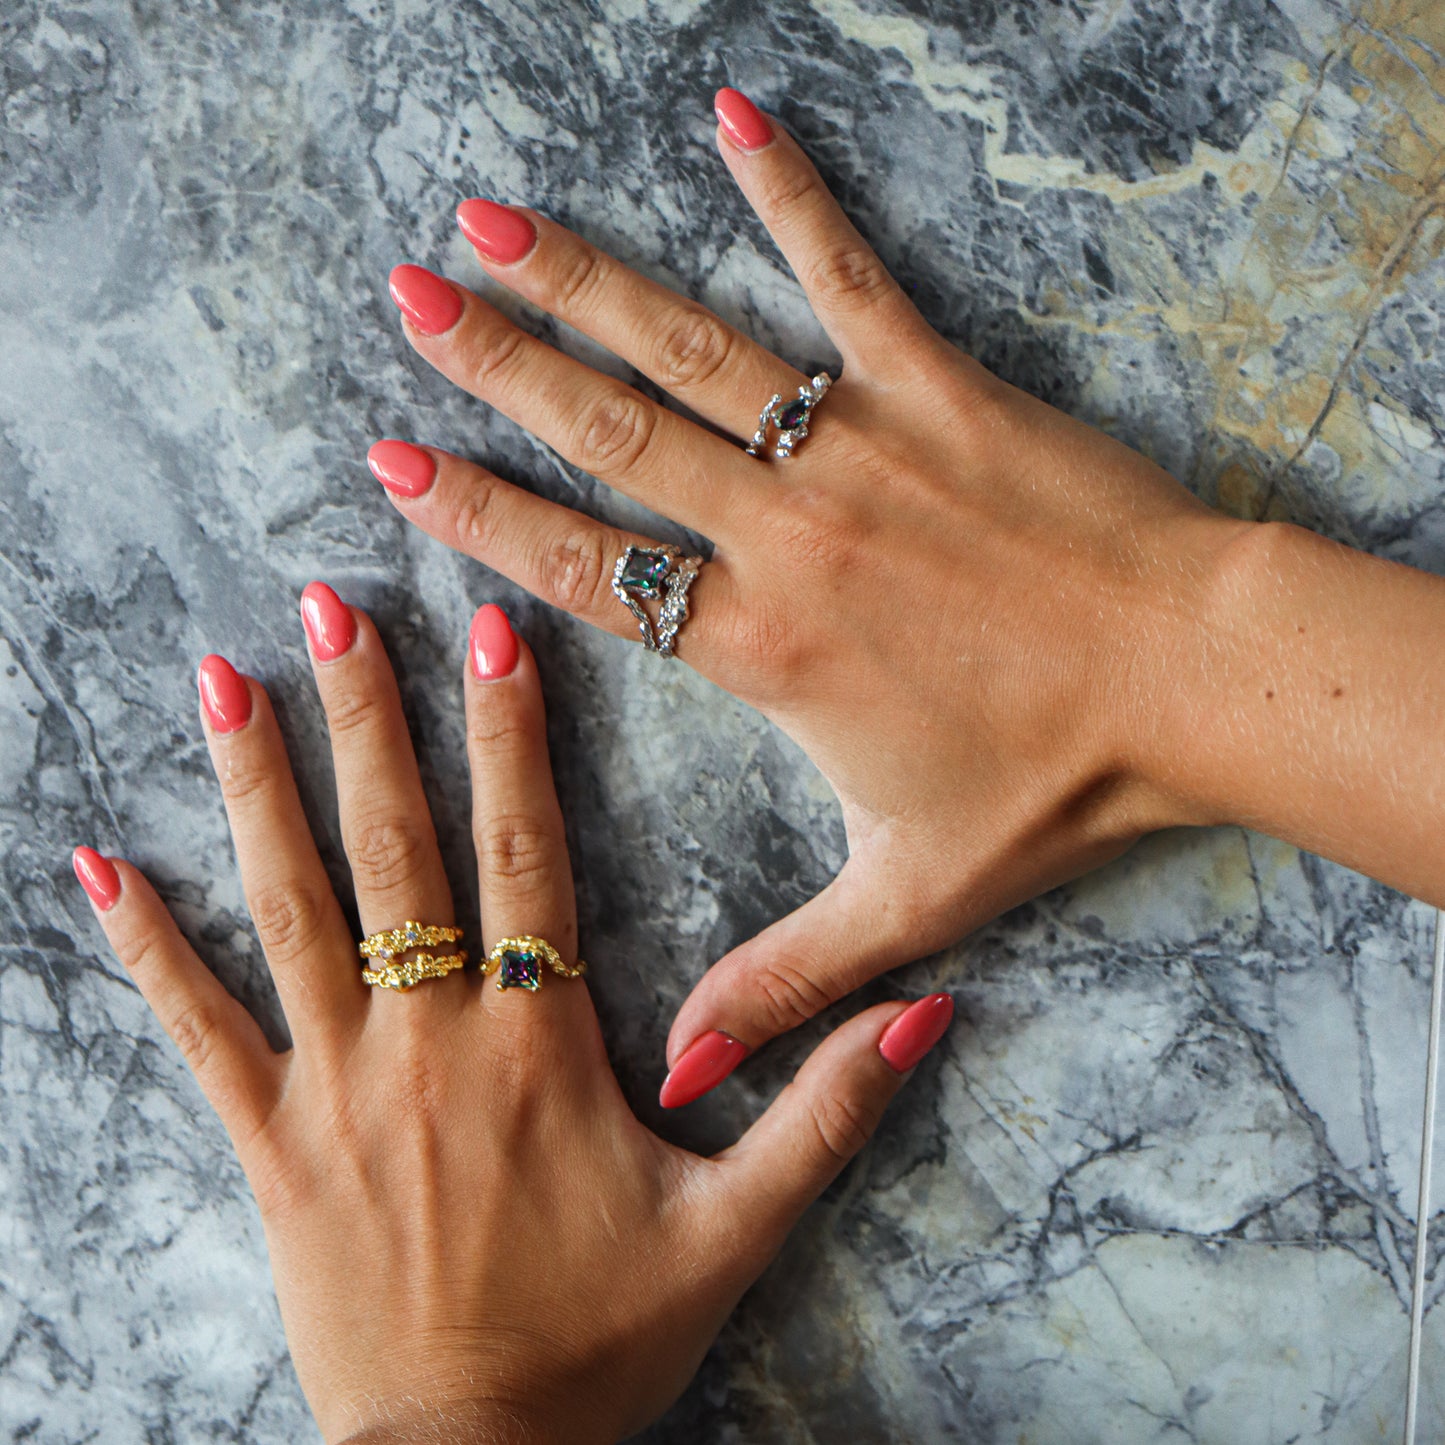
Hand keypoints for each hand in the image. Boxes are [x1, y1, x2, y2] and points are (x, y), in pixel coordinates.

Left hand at [71, 586, 949, 1443]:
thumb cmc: (598, 1344)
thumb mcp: (737, 1230)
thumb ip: (826, 1115)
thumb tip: (925, 1015)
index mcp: (538, 1043)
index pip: (526, 853)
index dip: (511, 738)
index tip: (493, 635)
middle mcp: (429, 1037)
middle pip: (397, 847)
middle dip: (368, 718)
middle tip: (333, 608)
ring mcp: (335, 1084)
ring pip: (292, 907)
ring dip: (259, 786)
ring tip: (226, 681)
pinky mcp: (268, 1141)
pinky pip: (196, 1028)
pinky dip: (147, 945)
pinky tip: (99, 867)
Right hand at [370, 87, 1245, 1102]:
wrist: (1188, 682)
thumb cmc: (1051, 784)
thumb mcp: (903, 899)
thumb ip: (781, 980)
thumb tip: (683, 1076)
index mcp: (763, 647)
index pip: (584, 572)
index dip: (481, 519)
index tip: (397, 466)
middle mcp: (786, 532)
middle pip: (610, 438)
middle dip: (497, 368)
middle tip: (404, 307)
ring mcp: (857, 446)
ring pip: (689, 351)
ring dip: (582, 282)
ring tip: (488, 226)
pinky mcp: (935, 386)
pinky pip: (842, 275)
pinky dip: (785, 193)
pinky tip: (728, 117)